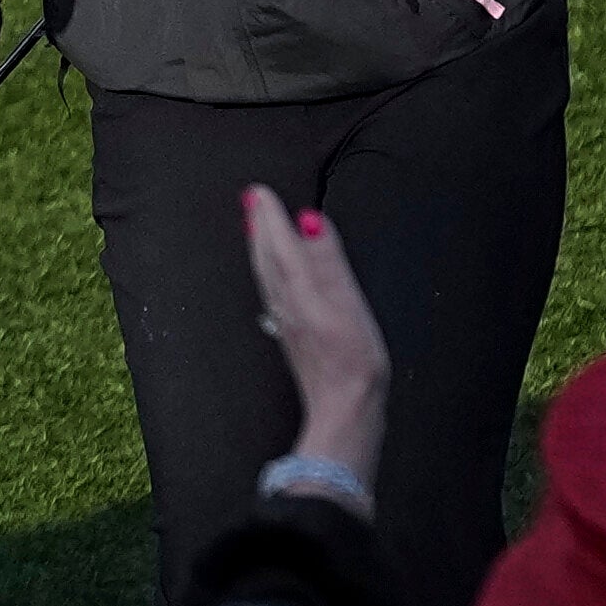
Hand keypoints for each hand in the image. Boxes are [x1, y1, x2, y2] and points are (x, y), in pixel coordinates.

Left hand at [237, 183, 393, 477]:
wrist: (345, 412)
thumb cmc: (352, 363)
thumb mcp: (348, 303)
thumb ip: (328, 261)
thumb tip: (309, 222)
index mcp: (300, 292)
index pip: (280, 244)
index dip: (270, 216)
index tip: (260, 192)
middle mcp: (288, 306)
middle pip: (267, 259)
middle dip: (260, 229)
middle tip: (253, 202)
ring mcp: (288, 324)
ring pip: (268, 277)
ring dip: (262, 249)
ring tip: (259, 231)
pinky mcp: (294, 339)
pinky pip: (275, 295)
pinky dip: (271, 275)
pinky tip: (277, 281)